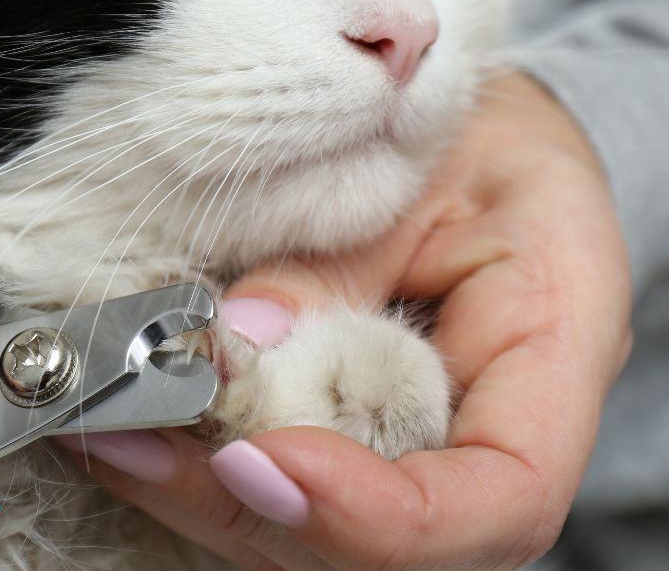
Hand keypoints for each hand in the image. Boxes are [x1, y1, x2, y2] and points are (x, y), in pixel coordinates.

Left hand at [55, 72, 632, 569]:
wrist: (477, 140)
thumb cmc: (473, 138)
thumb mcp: (420, 161)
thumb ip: (343, 254)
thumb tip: (242, 333)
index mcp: (554, 346)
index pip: (504, 497)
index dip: (383, 515)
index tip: (262, 462)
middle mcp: (492, 426)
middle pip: (393, 543)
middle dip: (256, 508)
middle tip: (138, 444)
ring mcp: (422, 440)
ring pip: (327, 530)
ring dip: (210, 495)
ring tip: (113, 434)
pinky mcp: (362, 430)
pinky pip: (291, 477)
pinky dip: (208, 464)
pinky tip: (138, 423)